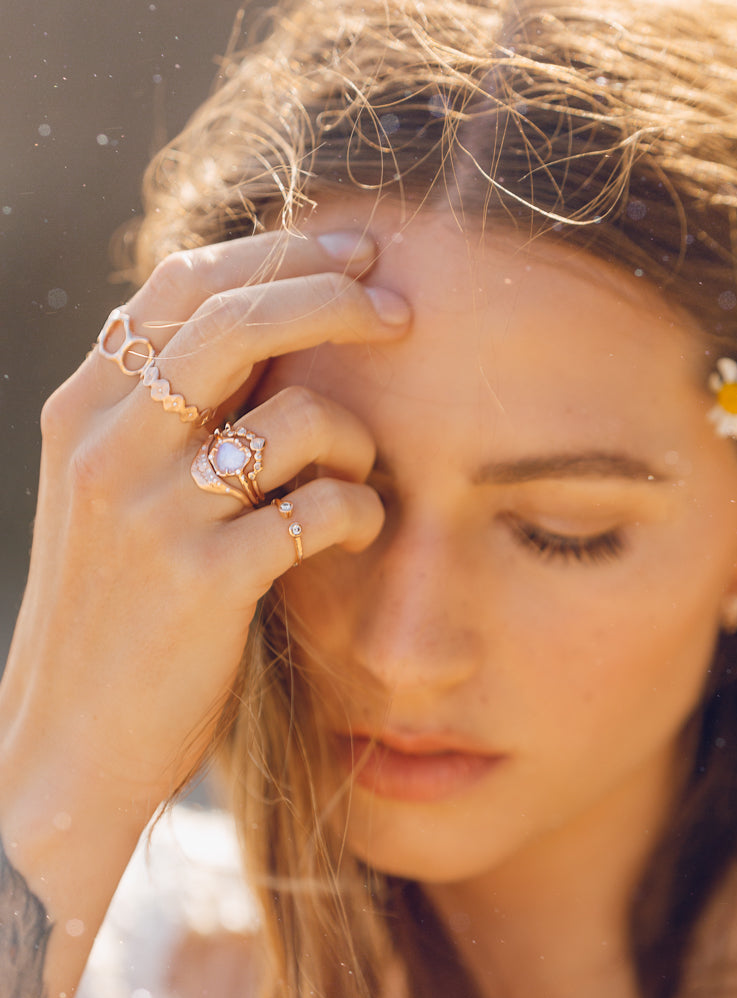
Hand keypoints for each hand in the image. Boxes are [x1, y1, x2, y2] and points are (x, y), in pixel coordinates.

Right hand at [0, 228, 409, 820]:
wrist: (70, 741)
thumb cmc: (108, 620)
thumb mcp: (107, 501)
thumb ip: (161, 422)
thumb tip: (261, 344)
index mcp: (83, 412)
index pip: (182, 284)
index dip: (279, 252)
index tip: (354, 253)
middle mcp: (109, 446)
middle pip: (239, 319)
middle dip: (336, 296)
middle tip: (402, 311)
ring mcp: (155, 513)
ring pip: (293, 418)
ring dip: (355, 437)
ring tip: (360, 475)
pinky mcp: (205, 584)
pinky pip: (318, 510)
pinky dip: (358, 511)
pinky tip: (360, 530)